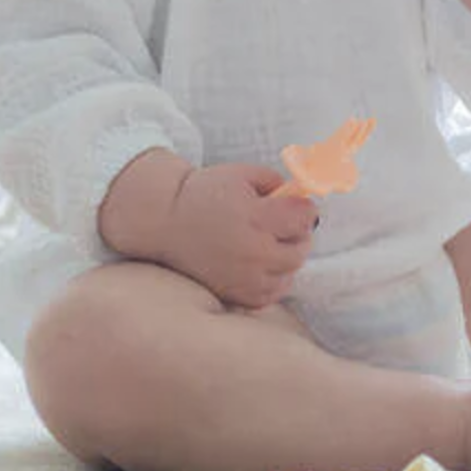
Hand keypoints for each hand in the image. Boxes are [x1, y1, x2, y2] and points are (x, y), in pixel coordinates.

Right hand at [154, 163, 317, 309]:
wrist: (166, 221)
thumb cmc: (205, 193)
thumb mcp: (243, 175)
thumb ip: (277, 183)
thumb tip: (303, 196)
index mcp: (254, 217)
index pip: (303, 218)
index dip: (304, 209)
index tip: (298, 206)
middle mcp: (252, 251)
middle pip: (300, 248)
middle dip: (297, 233)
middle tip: (283, 225)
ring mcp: (245, 277)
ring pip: (289, 272)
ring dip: (286, 257)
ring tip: (268, 243)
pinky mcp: (237, 295)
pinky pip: (273, 293)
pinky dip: (274, 279)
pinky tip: (260, 263)